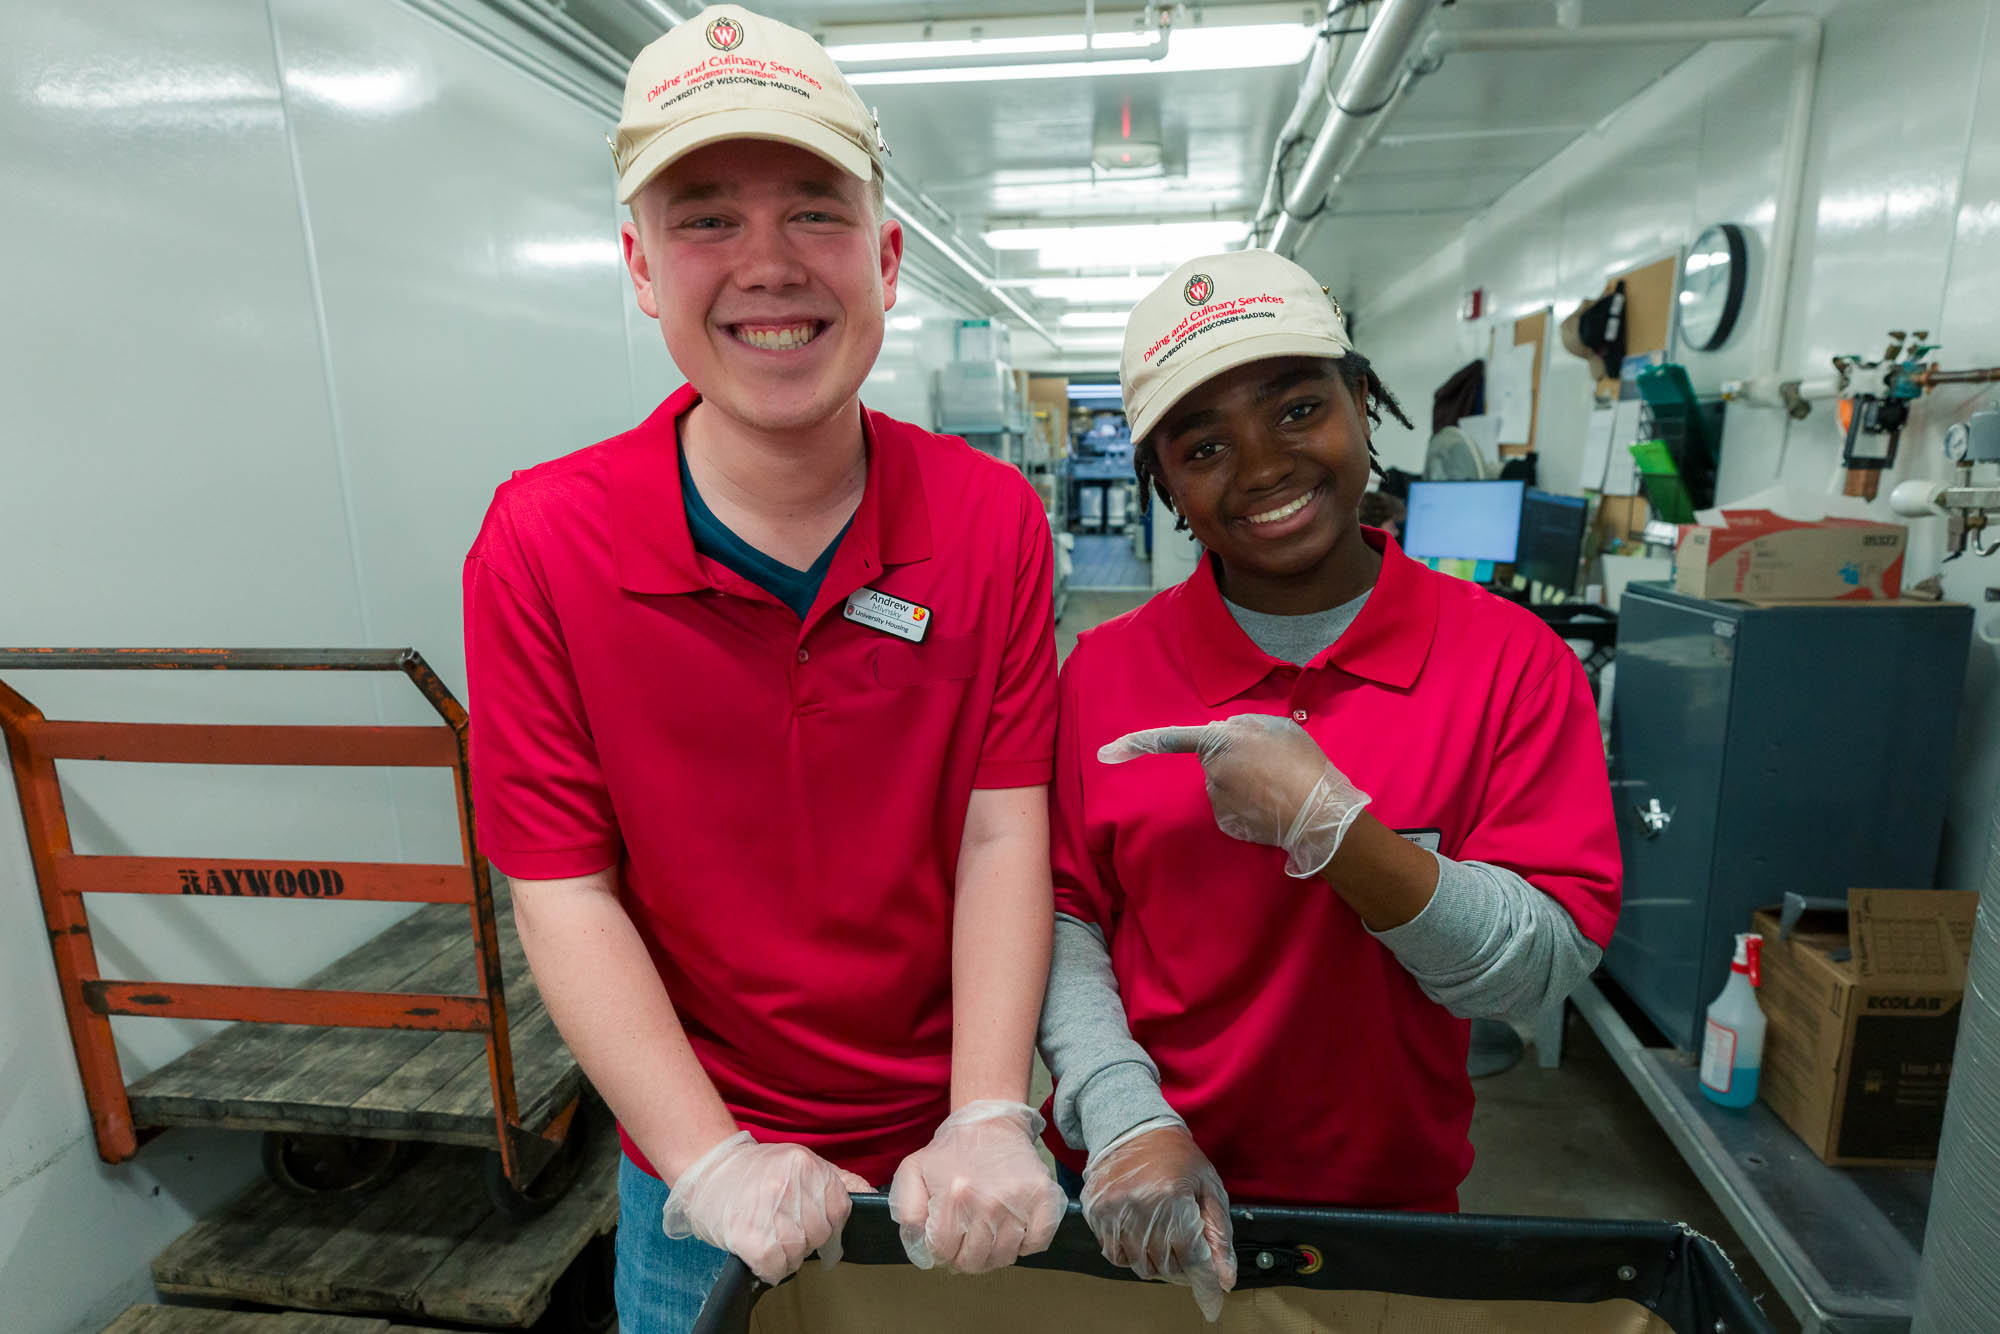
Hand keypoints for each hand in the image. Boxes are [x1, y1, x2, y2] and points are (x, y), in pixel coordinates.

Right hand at [659, 1131, 870, 1284]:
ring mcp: (769, 1211)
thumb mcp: (798, 1161)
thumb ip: (835, 1179)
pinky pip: (777, 1266)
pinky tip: (763, 1255)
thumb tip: (870, 1194)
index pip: (840, 1206)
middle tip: (786, 1230)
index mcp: (806, 1165)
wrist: (707, 1170)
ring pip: (800, 1253)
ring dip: (788, 1255)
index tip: (817, 1226)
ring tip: (771, 1239)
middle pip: (820, 1233)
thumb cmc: (755, 1170)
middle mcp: (790, 1186)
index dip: (831, 1222)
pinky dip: (773, 1269)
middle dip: (808, 1239)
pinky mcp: (749, 1236)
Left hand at [887, 1100, 1065, 1273]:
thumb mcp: (913, 1171)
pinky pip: (1036, 1244)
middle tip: (967, 1239)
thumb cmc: (952, 1151)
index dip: (941, 1251)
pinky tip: (1013, 1228)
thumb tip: (921, 1246)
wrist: (991, 1123)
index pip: (943, 1252)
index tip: (946, 1239)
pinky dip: (1025, 1244)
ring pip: (1004, 1257)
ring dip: (994, 1253)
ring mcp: (1019, 1202)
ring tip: (988, 1232)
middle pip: (974, 1261)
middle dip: (966, 1257)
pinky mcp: (1045, 1198)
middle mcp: (988, 1202)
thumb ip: (907, 1210)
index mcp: (954, 1195)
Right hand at [1081, 1123, 1235, 1320]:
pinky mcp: (1095, 1213)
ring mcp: (1114, 1212)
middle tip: (1187, 1252)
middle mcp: (1141, 1208)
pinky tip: (1141, 1235)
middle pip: (1167, 1267)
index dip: (1205, 1285)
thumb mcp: (1208, 1188)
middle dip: (1183, 1268)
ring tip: (1164, 1240)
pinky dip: (1132, 1254)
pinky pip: (1115, 1255)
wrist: (1132, 1127)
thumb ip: (1218, 1235)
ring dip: (1157, 1263)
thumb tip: (1224, 1279)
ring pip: (1140, 1265)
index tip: (1212, 1306)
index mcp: (1174, 1199)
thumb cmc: (1178, 1157)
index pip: (1192, 1258)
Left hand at [1100, 714, 1370, 877]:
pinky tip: (1272, 804)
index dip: (1135, 744)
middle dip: (1232, 759)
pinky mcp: (1227, 823)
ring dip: (1243, 783)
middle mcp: (1210, 772)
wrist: (1319, 812)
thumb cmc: (1302, 763)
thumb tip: (1224, 732)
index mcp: (1219, 742)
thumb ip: (1243, 724)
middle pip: (1212, 760)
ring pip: (1223, 784)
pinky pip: (1232, 807)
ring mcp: (1216, 800)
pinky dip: (1248, 806)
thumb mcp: (1277, 727)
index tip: (1105, 753)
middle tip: (1271, 763)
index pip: (1168, 739)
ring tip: (1278, 784)